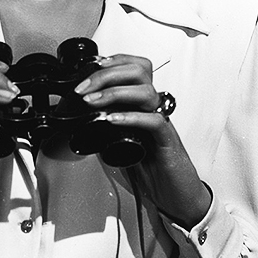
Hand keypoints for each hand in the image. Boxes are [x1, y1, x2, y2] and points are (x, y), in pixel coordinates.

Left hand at [75, 54, 211, 229]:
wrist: (177, 196)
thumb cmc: (152, 169)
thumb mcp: (121, 143)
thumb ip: (106, 128)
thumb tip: (80, 121)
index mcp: (143, 104)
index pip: (135, 68)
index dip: (114, 61)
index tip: (92, 66)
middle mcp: (153, 108)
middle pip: (138, 72)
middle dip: (106, 74)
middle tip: (84, 88)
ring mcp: (161, 123)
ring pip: (146, 91)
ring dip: (114, 93)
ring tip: (92, 102)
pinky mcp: (167, 142)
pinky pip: (154, 121)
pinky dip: (131, 117)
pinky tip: (112, 120)